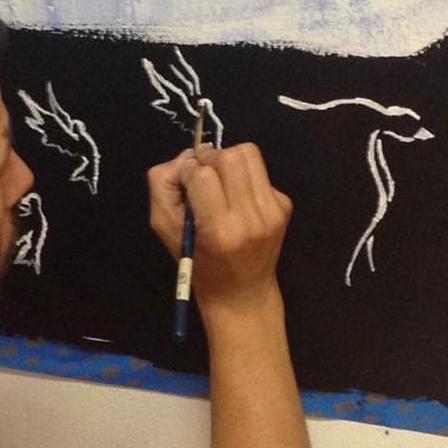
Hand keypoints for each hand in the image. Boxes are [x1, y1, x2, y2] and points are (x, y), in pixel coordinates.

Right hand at [148, 143, 292, 315]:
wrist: (241, 292)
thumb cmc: (198, 264)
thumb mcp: (165, 229)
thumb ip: (163, 186)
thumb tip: (188, 156)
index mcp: (219, 230)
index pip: (202, 174)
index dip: (189, 170)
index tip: (186, 183)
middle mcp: (251, 218)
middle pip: (230, 156)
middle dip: (210, 158)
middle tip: (202, 175)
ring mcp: (272, 211)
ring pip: (248, 154)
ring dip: (228, 160)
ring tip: (220, 181)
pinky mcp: (284, 205)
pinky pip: (260, 171)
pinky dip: (244, 176)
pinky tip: (237, 198)